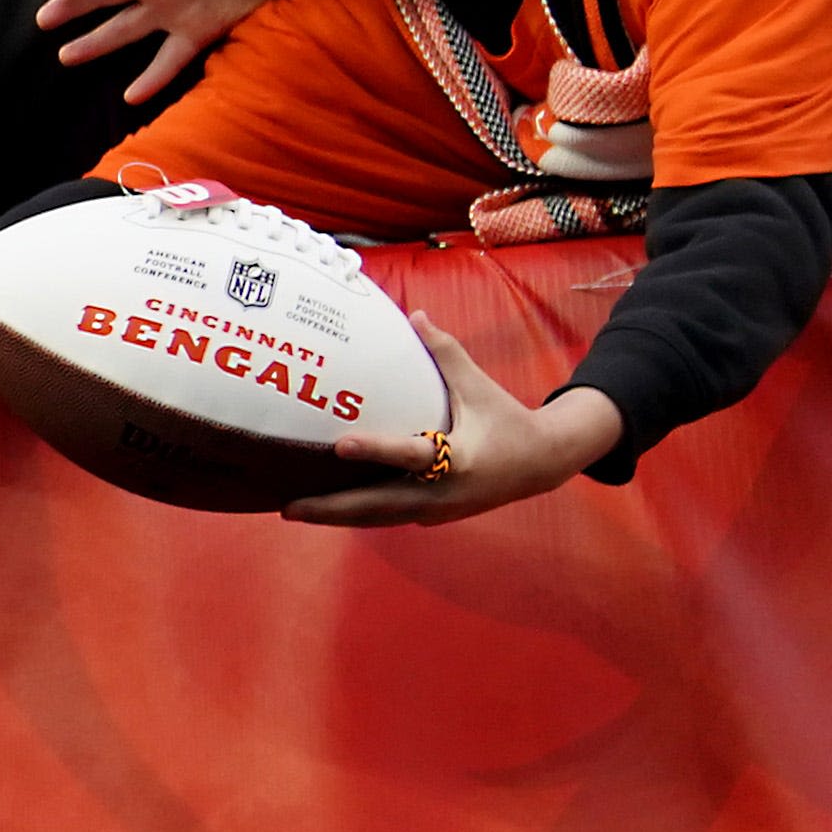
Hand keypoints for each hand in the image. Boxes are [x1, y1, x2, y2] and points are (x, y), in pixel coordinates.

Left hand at [286, 317, 619, 524]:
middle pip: (380, 503)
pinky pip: (388, 515)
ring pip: (379, 516)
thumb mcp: (480, 387)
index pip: (409, 454)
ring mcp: (437, 509)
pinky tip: (325, 509)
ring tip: (292, 510)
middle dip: (333, 507)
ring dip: (337, 516)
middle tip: (288, 505)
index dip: (376, 450)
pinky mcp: (432, 515)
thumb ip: (445, 353)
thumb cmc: (508, 419)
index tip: (340, 444)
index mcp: (458, 459)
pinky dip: (357, 514)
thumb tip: (416, 315)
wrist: (543, 464)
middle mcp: (443, 492)